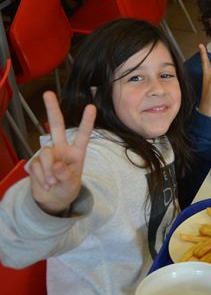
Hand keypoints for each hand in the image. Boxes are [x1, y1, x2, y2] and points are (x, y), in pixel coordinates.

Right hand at [29, 92, 95, 214]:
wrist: (53, 201)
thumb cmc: (67, 190)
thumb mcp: (71, 185)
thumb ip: (65, 175)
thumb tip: (56, 165)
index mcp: (77, 153)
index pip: (82, 135)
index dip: (86, 121)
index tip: (91, 107)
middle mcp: (62, 149)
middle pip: (56, 126)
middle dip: (52, 109)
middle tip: (48, 93)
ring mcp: (48, 154)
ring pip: (46, 153)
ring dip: (48, 171)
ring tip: (52, 183)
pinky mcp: (36, 161)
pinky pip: (36, 166)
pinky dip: (40, 177)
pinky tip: (45, 183)